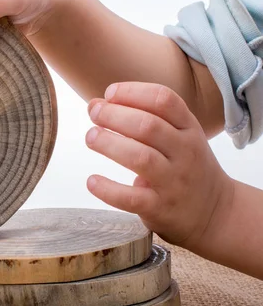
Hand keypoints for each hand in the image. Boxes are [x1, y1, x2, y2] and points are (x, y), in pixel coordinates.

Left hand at [85, 82, 234, 250]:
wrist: (215, 213)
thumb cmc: (186, 167)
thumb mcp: (181, 137)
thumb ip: (144, 119)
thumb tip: (97, 104)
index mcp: (189, 129)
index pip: (164, 100)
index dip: (133, 92)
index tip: (109, 93)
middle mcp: (184, 153)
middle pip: (148, 126)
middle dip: (114, 115)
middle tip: (93, 113)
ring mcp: (173, 181)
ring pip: (140, 158)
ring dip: (109, 144)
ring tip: (91, 137)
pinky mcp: (159, 208)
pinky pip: (130, 198)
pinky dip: (107, 189)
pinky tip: (92, 181)